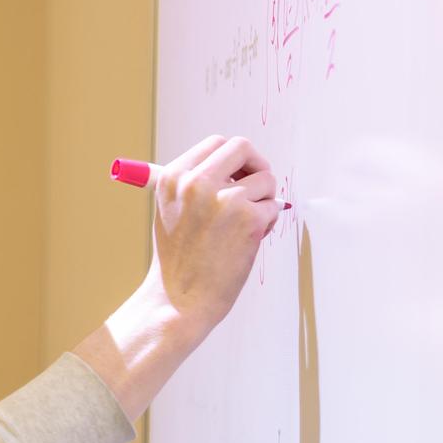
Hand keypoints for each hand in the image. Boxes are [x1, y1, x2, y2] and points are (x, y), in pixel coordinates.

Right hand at [146, 134, 283, 339]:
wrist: (178, 299)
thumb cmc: (177, 259)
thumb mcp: (169, 211)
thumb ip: (192, 184)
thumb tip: (233, 166)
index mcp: (173, 177)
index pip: (215, 144)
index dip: (233, 159)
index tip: (238, 174)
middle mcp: (196, 182)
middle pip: (242, 148)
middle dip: (256, 166)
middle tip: (257, 187)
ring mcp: (224, 200)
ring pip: (265, 179)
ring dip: (263, 200)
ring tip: (246, 225)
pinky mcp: (248, 219)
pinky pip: (273, 207)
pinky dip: (268, 221)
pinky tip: (250, 239)